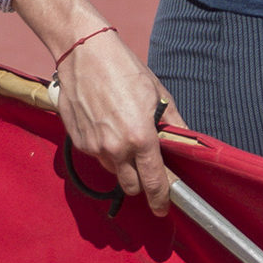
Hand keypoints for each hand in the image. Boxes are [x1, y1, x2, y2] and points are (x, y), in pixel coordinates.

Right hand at [14, 0, 183, 216]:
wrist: (83, 53)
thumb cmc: (124, 69)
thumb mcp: (158, 94)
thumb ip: (172, 125)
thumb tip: (184, 144)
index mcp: (140, 138)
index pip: (154, 182)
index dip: (160, 199)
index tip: (162, 208)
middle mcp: (115, 148)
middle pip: (132, 186)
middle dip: (141, 182)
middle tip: (146, 165)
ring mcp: (93, 147)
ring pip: (113, 171)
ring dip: (122, 164)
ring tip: (124, 135)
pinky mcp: (78, 142)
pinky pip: (96, 157)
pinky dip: (104, 150)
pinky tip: (106, 126)